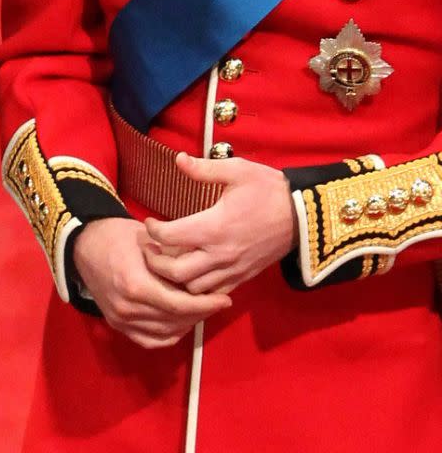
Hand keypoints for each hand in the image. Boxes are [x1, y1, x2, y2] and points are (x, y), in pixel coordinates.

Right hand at [72, 217, 231, 348]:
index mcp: (136, 285)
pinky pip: (150, 340)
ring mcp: (120, 319)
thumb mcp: (149, 239)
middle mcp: (128, 308)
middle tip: (218, 303)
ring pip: (166, 333)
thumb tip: (205, 270)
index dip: (206, 305)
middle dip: (201, 313)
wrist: (84, 244)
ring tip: (202, 310)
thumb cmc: (117, 236)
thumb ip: (175, 259)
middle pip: (176, 321)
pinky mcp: (117, 324)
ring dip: (188, 324)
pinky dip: (169, 335)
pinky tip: (182, 323)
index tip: (225, 299)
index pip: (180, 305)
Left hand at [143, 153, 296, 295]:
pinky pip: (213, 293)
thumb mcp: (237, 170)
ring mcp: (232, 269)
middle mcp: (220, 253)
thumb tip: (178, 158)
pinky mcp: (243, 277)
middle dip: (156, 261)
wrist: (304, 216)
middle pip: (175, 272)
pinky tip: (192, 273)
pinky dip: (198, 288)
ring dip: (176, 278)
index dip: (152, 230)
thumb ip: (204, 168)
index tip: (149, 223)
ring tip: (169, 261)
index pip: (169, 236)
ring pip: (192, 288)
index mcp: (214, 226)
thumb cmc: (269, 190)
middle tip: (150, 248)